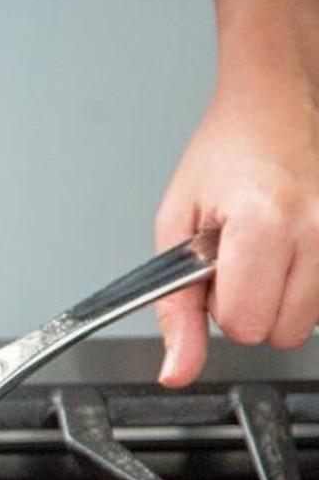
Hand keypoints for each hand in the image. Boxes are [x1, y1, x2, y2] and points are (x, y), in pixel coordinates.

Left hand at [153, 77, 318, 386]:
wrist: (271, 109)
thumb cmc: (223, 157)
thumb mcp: (175, 229)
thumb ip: (176, 311)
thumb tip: (179, 371)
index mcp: (263, 223)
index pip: (244, 324)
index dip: (219, 308)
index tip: (215, 275)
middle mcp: (317, 229)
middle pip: (281, 331)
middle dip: (250, 308)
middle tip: (237, 263)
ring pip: (308, 323)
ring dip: (278, 300)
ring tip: (262, 253)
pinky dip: (304, 287)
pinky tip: (288, 253)